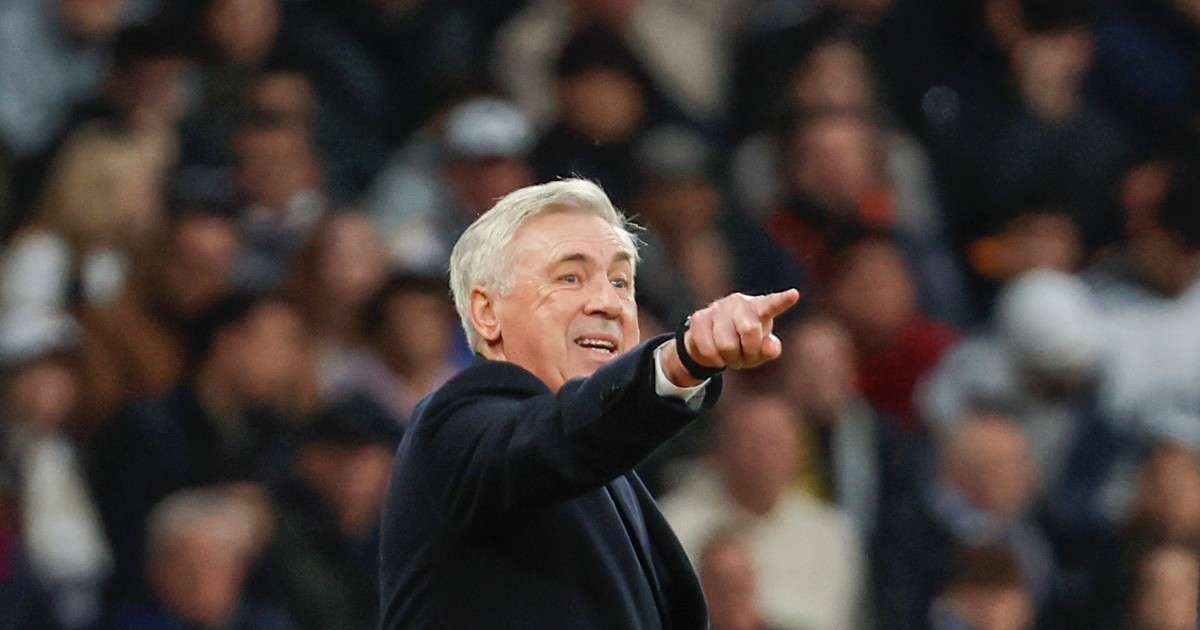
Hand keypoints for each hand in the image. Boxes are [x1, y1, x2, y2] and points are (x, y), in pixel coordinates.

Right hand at [662, 289, 800, 385]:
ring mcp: (717, 308)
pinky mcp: (699, 318)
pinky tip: (716, 354)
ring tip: (730, 354)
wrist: (711, 343)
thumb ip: (769, 349)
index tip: (794, 294)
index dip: (783, 301)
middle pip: (750, 331)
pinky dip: (715, 360)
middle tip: (745, 354)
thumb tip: (770, 348)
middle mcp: (738, 302)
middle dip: (749, 351)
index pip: (772, 305)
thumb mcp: (760, 350)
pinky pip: (708, 349)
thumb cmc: (744, 344)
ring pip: (726, 345)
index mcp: (759, 308)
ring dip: (730, 358)